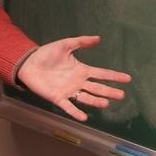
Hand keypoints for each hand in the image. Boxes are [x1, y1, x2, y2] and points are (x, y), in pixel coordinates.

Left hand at [17, 35, 131, 121]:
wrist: (28, 63)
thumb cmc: (47, 54)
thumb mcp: (65, 44)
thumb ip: (81, 42)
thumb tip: (99, 38)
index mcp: (81, 70)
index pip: (102, 74)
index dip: (114, 76)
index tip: (127, 78)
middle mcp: (78, 83)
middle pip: (97, 88)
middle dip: (109, 92)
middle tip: (122, 95)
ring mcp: (69, 91)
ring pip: (86, 98)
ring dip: (96, 102)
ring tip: (106, 103)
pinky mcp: (58, 98)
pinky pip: (69, 107)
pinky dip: (76, 112)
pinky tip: (84, 117)